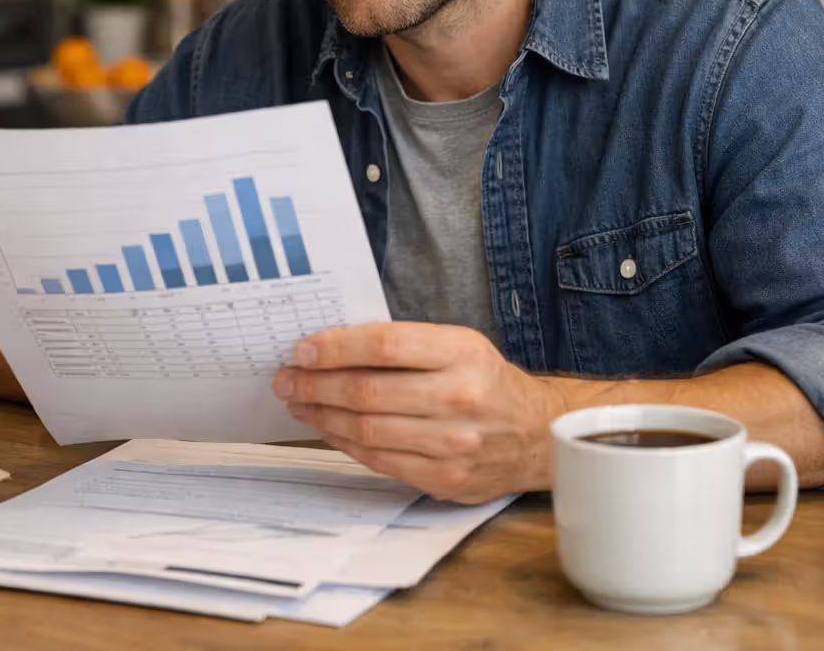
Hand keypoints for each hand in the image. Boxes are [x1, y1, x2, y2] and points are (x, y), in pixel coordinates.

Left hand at [273, 321, 561, 502]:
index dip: (336, 347)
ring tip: (300, 404)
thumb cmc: (485, 382)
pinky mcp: (447, 478)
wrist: (536, 434)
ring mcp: (454, 443)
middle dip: (315, 385)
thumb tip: (331, 348)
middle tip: (287, 379)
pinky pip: (380, 461)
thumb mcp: (458, 345)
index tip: (303, 350)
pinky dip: (346, 444)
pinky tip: (328, 429)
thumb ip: (404, 345)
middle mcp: (460, 396)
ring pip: (368, 430)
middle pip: (368, 391)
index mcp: (462, 352)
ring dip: (322, 416)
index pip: (385, 346)